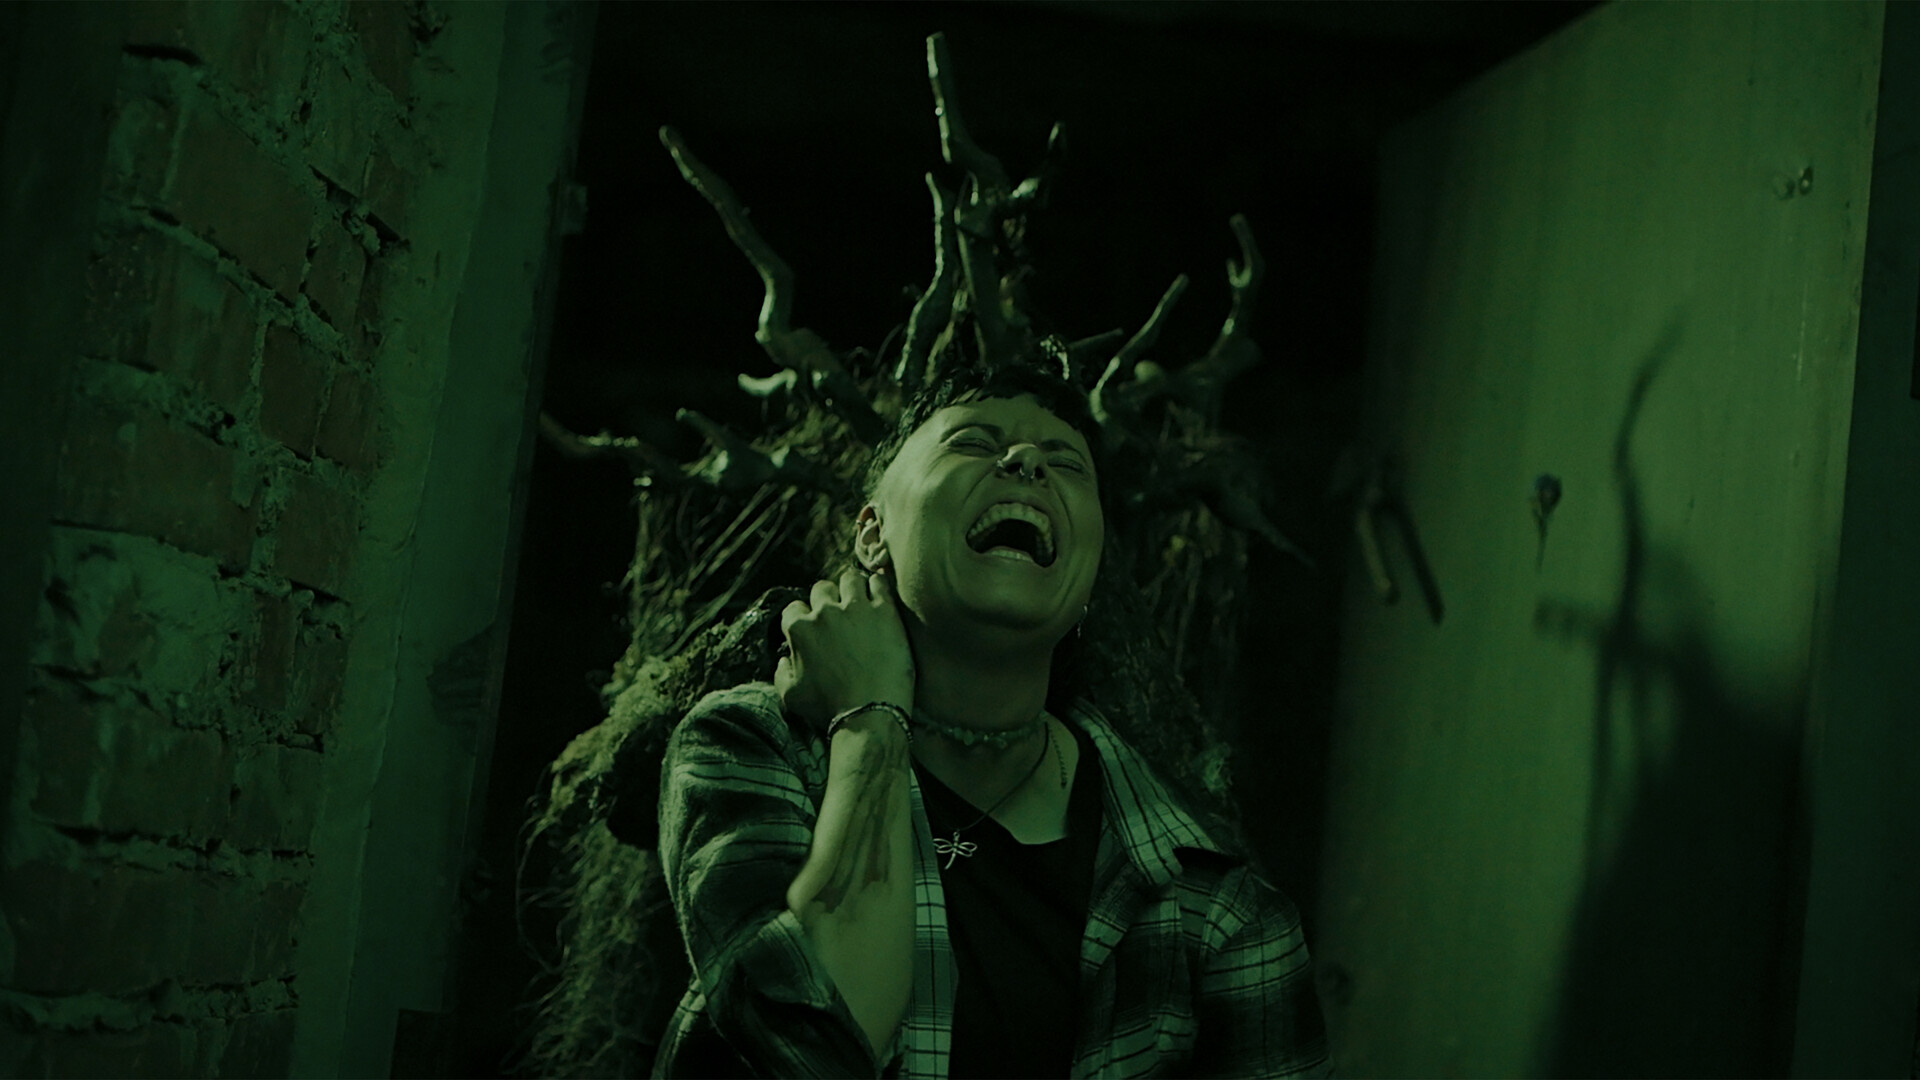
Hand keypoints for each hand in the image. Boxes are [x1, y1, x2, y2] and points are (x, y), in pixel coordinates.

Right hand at [776, 569, 915, 728]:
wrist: (870, 714)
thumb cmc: (829, 709)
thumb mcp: (791, 697)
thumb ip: (781, 674)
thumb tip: (783, 661)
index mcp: (799, 629)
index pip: (794, 609)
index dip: (803, 617)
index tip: (815, 628)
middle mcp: (824, 612)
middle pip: (822, 588)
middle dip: (828, 599)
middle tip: (840, 615)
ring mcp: (855, 608)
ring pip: (849, 578)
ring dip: (853, 588)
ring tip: (861, 602)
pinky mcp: (884, 610)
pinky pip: (879, 582)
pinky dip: (878, 587)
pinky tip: (881, 599)